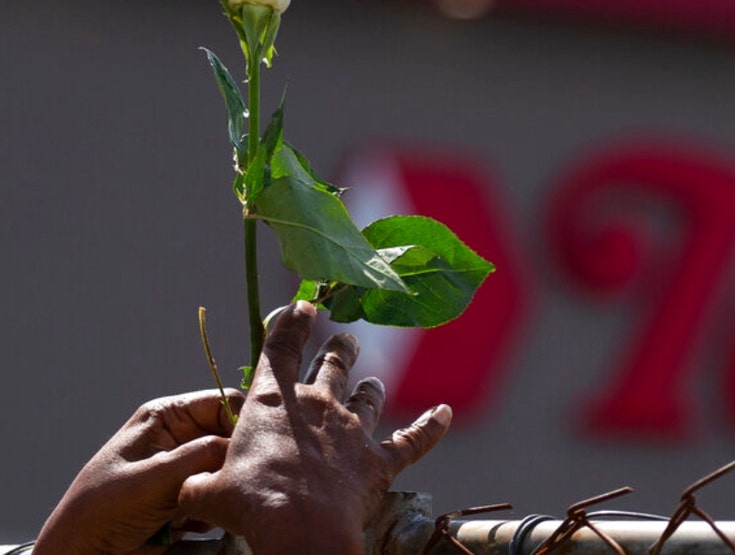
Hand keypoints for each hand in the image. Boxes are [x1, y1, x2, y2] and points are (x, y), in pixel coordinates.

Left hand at [33, 389, 243, 554]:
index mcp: (167, 417)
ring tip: (191, 511)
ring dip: (218, 493)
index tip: (250, 450)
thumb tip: (244, 449)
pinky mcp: (188, 498)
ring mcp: (185, 470)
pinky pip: (218, 498)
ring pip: (227, 472)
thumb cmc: (101, 510)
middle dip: (229, 465)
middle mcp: (180, 438)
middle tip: (221, 486)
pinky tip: (187, 524)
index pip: (224, 403)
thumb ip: (202, 455)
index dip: (242, 423)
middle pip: (230, 439)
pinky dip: (212, 513)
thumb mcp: (153, 476)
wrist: (82, 554)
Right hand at [178, 301, 451, 554]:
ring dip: (372, 390)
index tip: (302, 305)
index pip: (280, 349)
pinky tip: (445, 414)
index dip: (290, 324)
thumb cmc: (250, 504)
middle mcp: (319, 405)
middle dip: (339, 348)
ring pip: (369, 399)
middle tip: (346, 339)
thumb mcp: (206, 491)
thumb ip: (199, 480)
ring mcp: (354, 432)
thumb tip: (189, 485)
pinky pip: (415, 440)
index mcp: (274, 402)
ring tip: (374, 383)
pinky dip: (432, 426)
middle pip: (333, 365)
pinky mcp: (381, 461)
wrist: (302, 529)